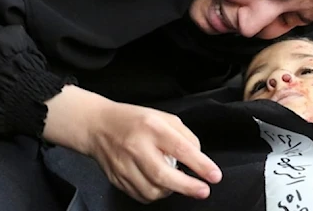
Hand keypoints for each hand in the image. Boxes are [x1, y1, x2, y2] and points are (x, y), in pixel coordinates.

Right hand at [43, 86, 221, 203]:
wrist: (97, 126)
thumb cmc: (134, 120)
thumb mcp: (164, 117)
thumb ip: (185, 136)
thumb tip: (199, 158)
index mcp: (152, 127)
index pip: (180, 148)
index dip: (200, 165)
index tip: (214, 176)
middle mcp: (137, 147)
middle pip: (163, 175)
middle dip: (187, 187)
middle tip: (203, 191)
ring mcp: (124, 165)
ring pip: (152, 190)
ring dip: (170, 191)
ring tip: (176, 181)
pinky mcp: (117, 179)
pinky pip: (141, 195)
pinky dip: (154, 193)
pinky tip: (159, 184)